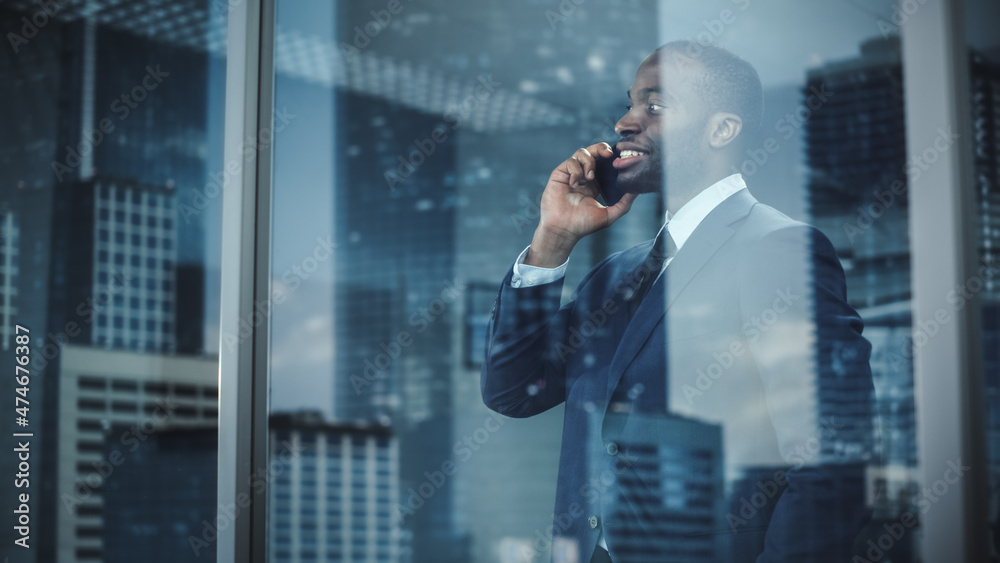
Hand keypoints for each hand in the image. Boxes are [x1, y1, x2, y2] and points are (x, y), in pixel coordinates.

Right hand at [525, 142, 637, 267]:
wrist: (564, 229)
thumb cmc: (583, 225)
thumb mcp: (609, 214)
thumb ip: (624, 203)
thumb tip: (638, 190)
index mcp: (595, 183)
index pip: (604, 162)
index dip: (610, 156)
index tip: (618, 158)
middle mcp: (583, 176)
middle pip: (593, 151)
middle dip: (602, 148)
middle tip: (608, 155)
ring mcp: (571, 174)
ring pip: (581, 153)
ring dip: (589, 161)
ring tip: (590, 177)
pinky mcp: (560, 174)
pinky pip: (570, 162)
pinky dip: (575, 170)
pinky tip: (575, 184)